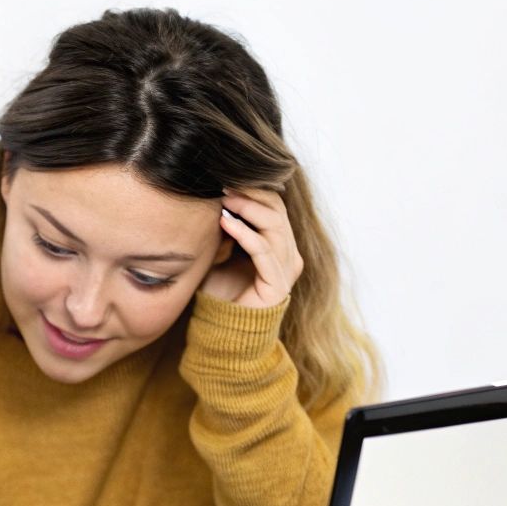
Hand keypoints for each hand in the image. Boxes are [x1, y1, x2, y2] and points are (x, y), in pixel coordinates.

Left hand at [201, 187, 303, 309]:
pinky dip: (244, 234)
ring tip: (224, 200)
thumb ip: (226, 225)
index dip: (253, 189)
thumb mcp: (222, 249)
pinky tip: (226, 223)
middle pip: (277, 211)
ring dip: (247, 209)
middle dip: (251, 194)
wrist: (222, 328)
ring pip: (274, 226)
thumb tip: (217, 193)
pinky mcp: (278, 285)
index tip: (226, 178)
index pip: (274, 205)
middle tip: (224, 184)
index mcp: (280, 244)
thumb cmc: (220, 288)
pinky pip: (263, 250)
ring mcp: (287, 269)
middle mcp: (289, 254)